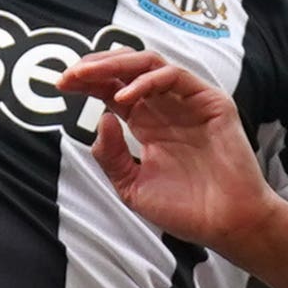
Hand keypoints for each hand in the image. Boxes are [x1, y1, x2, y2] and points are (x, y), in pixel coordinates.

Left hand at [62, 46, 280, 257]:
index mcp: (146, 124)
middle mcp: (165, 107)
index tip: (61, 84)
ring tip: (88, 76)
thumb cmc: (186, 210)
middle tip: (68, 75)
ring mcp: (188, 101)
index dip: (87, 82)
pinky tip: (123, 99)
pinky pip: (175, 76)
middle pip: (127, 70)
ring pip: (149, 64)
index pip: (112, 89)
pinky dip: (146, 81)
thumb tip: (100, 118)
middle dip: (95, 67)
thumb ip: (110, 156)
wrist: (226, 224)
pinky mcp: (210, 101)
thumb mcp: (131, 186)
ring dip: (115, 64)